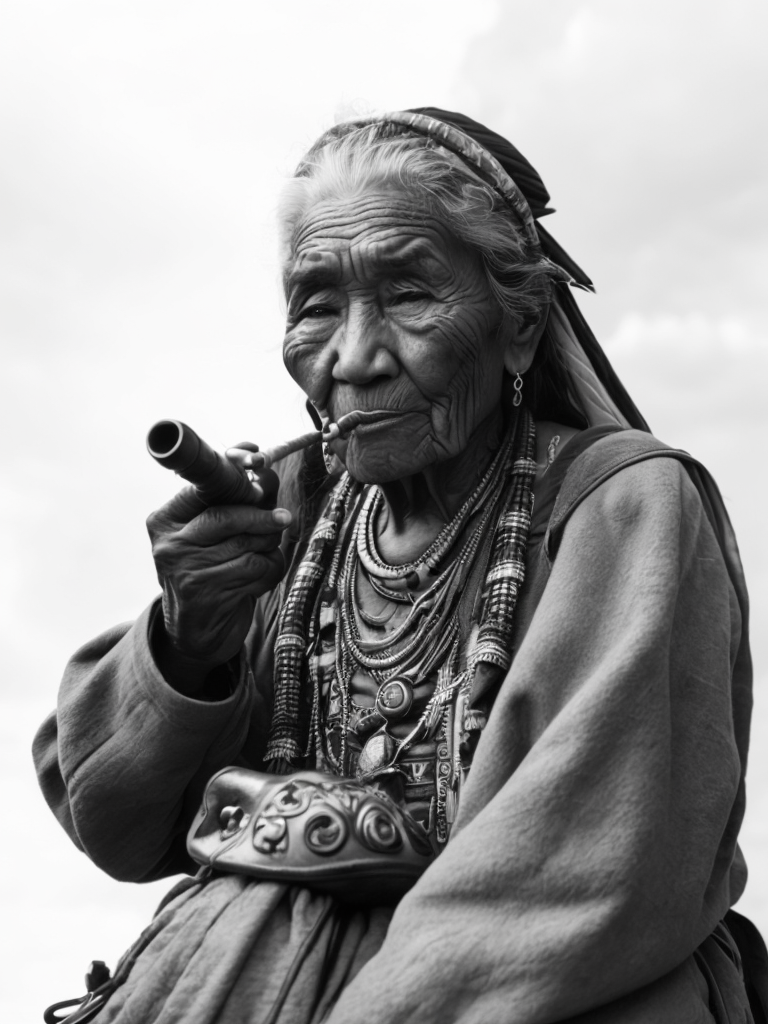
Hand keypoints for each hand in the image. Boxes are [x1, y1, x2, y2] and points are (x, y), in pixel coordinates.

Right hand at [146, 463, 290, 694]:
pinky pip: (258, 568)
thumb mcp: (211, 532)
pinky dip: (270, 570)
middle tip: (283, 518)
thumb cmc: (211, 569)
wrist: (197, 631)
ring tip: (264, 553)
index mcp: (165, 520)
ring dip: (269, 546)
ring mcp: (186, 570)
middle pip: (229, 514)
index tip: (261, 468)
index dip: (239, 474)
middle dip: (264, 516)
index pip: (204, 487)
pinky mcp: (208, 594)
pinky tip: (259, 578)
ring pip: (250, 542)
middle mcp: (169, 544)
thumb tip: (258, 460)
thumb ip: (234, 498)